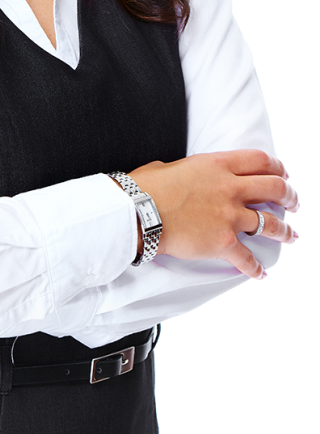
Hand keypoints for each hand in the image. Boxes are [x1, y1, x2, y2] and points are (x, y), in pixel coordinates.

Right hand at [128, 150, 299, 279]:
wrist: (139, 212)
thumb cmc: (147, 188)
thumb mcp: (172, 167)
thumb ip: (187, 170)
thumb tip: (180, 174)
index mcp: (218, 165)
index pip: (259, 160)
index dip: (277, 167)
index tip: (283, 173)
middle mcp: (230, 187)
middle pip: (274, 188)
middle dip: (289, 196)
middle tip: (293, 202)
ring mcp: (229, 215)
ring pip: (270, 223)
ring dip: (285, 231)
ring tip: (291, 235)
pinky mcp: (224, 241)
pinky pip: (247, 258)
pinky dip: (255, 268)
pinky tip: (260, 273)